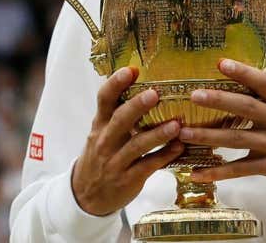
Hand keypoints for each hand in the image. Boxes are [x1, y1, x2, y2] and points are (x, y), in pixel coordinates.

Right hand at [71, 67, 184, 215]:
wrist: (86, 196)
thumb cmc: (101, 156)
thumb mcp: (103, 133)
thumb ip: (118, 112)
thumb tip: (144, 82)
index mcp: (100, 125)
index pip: (104, 101)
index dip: (115, 84)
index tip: (130, 70)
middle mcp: (105, 141)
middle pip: (119, 121)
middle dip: (136, 107)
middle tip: (154, 93)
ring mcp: (115, 162)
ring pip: (136, 146)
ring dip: (157, 134)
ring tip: (176, 124)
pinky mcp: (128, 179)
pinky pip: (148, 166)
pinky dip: (164, 156)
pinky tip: (179, 147)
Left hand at [178, 59, 265, 192]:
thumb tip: (256, 72)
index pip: (263, 82)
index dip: (242, 72)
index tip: (220, 63)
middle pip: (246, 108)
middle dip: (219, 101)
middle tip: (194, 95)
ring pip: (238, 139)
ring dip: (209, 137)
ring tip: (184, 133)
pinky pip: (241, 169)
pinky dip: (218, 172)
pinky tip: (198, 172)